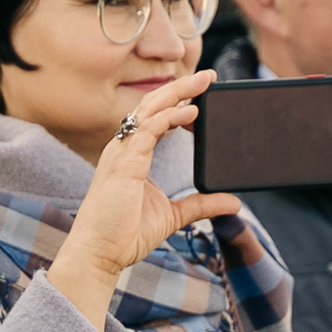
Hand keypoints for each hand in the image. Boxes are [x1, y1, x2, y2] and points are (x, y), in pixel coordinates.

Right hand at [49, 69, 240, 331]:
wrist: (98, 255)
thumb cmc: (123, 236)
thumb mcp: (173, 216)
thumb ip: (200, 205)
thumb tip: (233, 202)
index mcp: (131, 157)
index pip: (154, 119)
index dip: (177, 103)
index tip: (202, 95)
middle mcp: (123, 149)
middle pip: (152, 105)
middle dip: (181, 88)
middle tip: (209, 76)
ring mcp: (121, 154)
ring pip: (149, 109)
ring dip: (179, 93)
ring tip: (205, 83)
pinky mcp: (124, 164)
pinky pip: (148, 130)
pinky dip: (170, 117)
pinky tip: (192, 111)